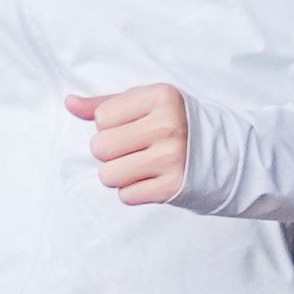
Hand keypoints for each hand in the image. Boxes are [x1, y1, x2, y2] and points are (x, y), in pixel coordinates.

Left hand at [68, 83, 190, 204]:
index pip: (102, 118)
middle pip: (100, 147)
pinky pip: (126, 196)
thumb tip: (69, 103)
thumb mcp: (148, 104)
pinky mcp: (172, 187)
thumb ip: (106, 103)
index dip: (111, 126)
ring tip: (142, 165)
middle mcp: (167, 126)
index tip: (136, 127)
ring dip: (119, 175)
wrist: (224, 156)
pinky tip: (153, 179)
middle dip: (111, 152)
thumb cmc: (177, 125)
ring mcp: (171, 158)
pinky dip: (134, 192)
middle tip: (137, 149)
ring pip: (107, 175)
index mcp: (161, 97)